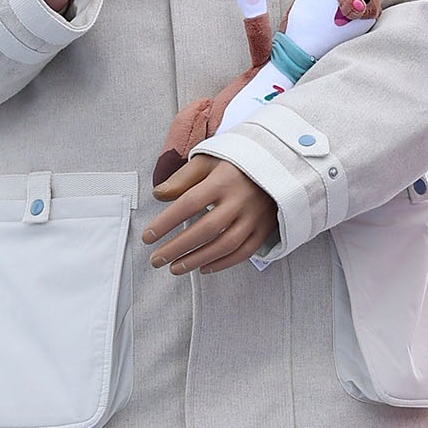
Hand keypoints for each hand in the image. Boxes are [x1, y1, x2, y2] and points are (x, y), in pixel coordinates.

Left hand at [144, 155, 278, 274]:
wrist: (279, 164)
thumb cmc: (237, 163)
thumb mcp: (209, 160)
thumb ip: (183, 177)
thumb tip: (158, 195)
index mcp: (224, 179)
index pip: (189, 204)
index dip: (166, 222)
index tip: (147, 237)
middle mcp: (241, 199)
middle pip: (206, 229)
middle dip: (177, 248)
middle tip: (156, 259)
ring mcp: (256, 216)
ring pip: (225, 245)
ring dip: (197, 260)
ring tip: (174, 268)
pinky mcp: (266, 227)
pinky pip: (244, 252)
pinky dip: (223, 263)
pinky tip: (203, 268)